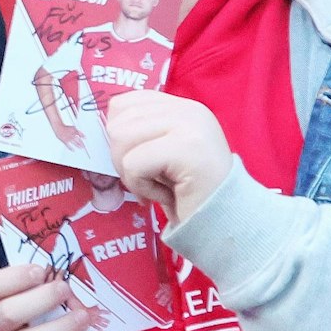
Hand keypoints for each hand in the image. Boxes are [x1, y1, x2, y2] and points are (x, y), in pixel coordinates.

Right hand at [51, 118, 87, 153]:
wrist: (58, 127)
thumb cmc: (66, 128)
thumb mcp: (74, 128)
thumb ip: (79, 132)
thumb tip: (84, 137)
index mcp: (74, 131)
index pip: (81, 135)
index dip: (83, 138)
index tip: (85, 141)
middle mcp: (71, 135)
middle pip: (78, 140)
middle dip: (82, 143)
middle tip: (84, 146)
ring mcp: (68, 138)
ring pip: (74, 143)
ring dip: (78, 146)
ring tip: (81, 148)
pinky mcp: (64, 140)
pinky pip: (68, 145)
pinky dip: (70, 148)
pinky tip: (73, 150)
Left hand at [104, 90, 232, 223]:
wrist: (227, 226)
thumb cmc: (188, 195)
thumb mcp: (161, 155)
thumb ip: (139, 134)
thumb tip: (103, 126)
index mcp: (182, 107)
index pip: (124, 104)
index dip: (119, 138)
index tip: (141, 163)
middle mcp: (190, 110)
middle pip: (118, 123)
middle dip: (122, 160)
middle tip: (148, 181)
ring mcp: (191, 126)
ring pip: (121, 139)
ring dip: (131, 174)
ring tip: (158, 187)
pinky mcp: (189, 148)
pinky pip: (134, 163)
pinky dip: (142, 187)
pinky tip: (166, 195)